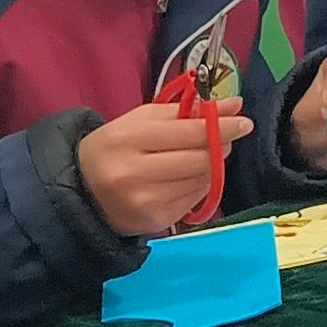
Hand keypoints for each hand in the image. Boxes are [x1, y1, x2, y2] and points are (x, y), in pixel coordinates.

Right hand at [81, 97, 247, 238]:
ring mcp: (146, 201)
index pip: (189, 133)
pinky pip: (195, 198)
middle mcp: (135, 174)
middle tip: (227, 136)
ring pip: (202, 180)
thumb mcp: (140, 121)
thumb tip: (235, 104)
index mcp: (128, 140)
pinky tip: (187, 177)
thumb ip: (186, 111)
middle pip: (200, 159)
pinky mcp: (156, 221)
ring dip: (212, 165)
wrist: (82, 192)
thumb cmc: (115, 149)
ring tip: (202, 155)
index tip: (244, 120)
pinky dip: (200, 184)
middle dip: (221, 145)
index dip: (222, 126)